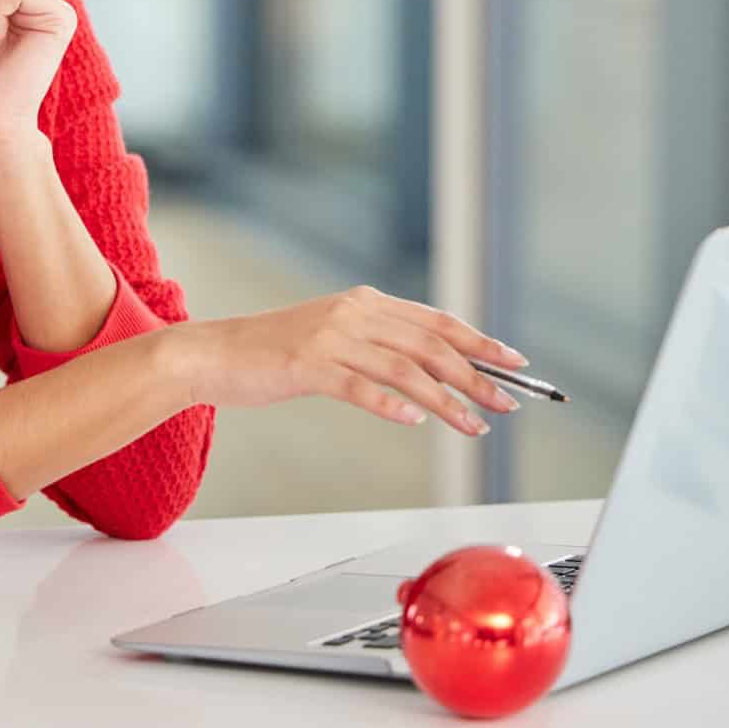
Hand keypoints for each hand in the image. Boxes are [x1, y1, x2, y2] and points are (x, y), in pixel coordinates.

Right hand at [177, 287, 527, 435]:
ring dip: (447, 400)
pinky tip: (414, 421)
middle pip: (430, 345)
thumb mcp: (331, 337)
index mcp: (363, 302)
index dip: (480, 341)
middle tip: (507, 403)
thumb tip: (428, 372)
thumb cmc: (272, 353)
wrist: (213, 354)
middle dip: (477, 376)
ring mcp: (330, 338)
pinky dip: (391, 404)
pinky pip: (360, 387)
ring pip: (405, 369)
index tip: (515, 363)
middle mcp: (352, 313)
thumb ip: (375, 344)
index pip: (436, 320)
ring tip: (474, 425)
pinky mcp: (307, 366)